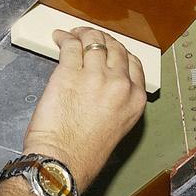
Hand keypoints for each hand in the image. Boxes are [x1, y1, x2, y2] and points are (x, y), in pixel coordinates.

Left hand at [22, 27, 146, 187]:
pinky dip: (64, 39)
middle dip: (101, 39)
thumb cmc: (85, 153)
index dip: (118, 50)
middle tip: (88, 37)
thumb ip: (118, 100)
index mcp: (135, 99)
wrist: (64, 161)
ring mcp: (95, 76)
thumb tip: (105, 81)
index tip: (109, 48)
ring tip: (72, 35)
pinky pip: (70, 47)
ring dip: (82, 34)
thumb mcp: (118, 125)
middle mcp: (120, 84)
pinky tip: (59, 38)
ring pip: (93, 41)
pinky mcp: (69, 73)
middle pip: (114, 48)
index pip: (133, 62)